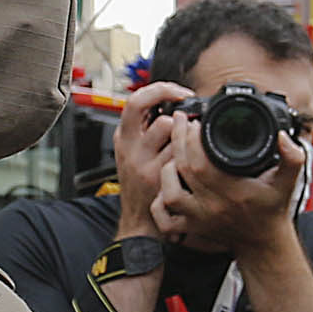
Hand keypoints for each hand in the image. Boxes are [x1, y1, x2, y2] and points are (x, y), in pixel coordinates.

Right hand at [113, 82, 192, 239]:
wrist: (139, 222)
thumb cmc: (141, 186)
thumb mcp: (134, 153)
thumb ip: (148, 129)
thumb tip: (175, 103)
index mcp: (123, 137)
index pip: (136, 100)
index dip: (161, 90)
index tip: (180, 92)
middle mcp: (129, 147)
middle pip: (154, 113)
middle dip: (176, 114)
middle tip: (187, 114)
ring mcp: (142, 163)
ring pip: (171, 132)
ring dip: (184, 137)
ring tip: (184, 148)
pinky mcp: (156, 177)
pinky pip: (181, 154)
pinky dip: (189, 156)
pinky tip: (188, 166)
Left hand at [148, 117, 302, 258]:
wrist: (264, 242)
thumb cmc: (273, 208)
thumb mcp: (288, 182)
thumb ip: (292, 158)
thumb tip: (282, 136)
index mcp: (234, 192)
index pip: (203, 163)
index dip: (193, 139)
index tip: (194, 121)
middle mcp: (213, 206)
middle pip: (183, 171)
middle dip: (178, 142)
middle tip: (181, 123)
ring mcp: (200, 219)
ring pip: (170, 193)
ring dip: (167, 169)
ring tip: (174, 149)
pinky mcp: (191, 228)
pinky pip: (165, 218)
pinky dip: (159, 202)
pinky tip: (166, 183)